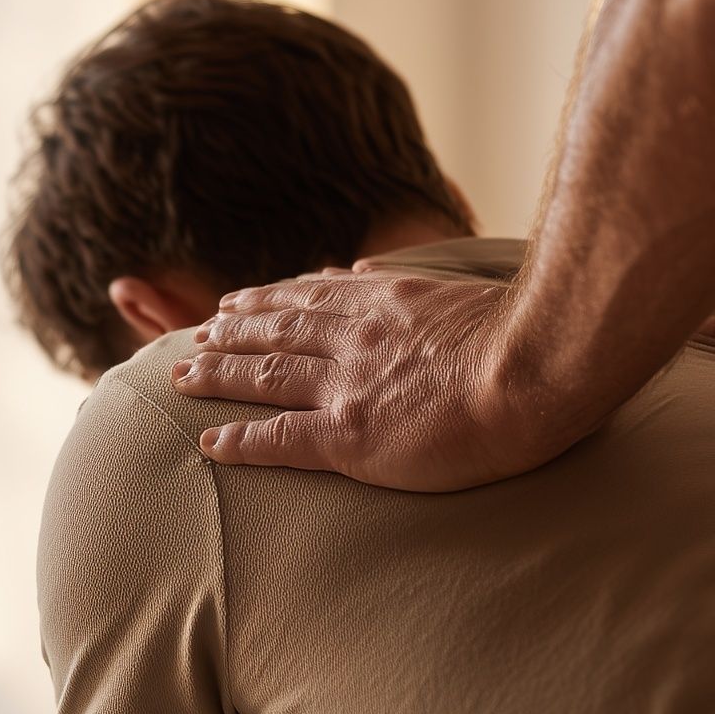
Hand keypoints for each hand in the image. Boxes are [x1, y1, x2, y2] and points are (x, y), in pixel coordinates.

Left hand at [174, 266, 567, 490]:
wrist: (531, 371)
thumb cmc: (519, 336)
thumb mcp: (458, 288)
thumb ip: (408, 284)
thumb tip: (366, 270)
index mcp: (385, 303)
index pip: (311, 298)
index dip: (268, 300)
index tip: (238, 301)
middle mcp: (355, 338)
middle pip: (275, 332)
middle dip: (230, 332)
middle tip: (197, 335)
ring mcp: (347, 386)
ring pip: (264, 377)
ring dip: (218, 375)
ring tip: (183, 375)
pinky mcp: (349, 437)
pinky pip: (280, 439)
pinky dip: (240, 441)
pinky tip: (210, 444)